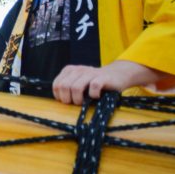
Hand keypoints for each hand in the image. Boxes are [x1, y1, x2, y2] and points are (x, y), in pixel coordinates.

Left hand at [52, 60, 167, 104]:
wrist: (117, 75)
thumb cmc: (95, 83)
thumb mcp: (79, 83)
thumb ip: (68, 88)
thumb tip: (59, 101)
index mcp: (70, 70)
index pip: (56, 84)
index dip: (60, 96)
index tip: (67, 101)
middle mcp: (78, 70)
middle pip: (64, 87)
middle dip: (67, 99)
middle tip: (75, 103)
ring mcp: (91, 73)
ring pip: (76, 87)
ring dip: (78, 99)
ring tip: (83, 102)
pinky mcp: (103, 77)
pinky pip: (94, 87)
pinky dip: (93, 95)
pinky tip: (96, 97)